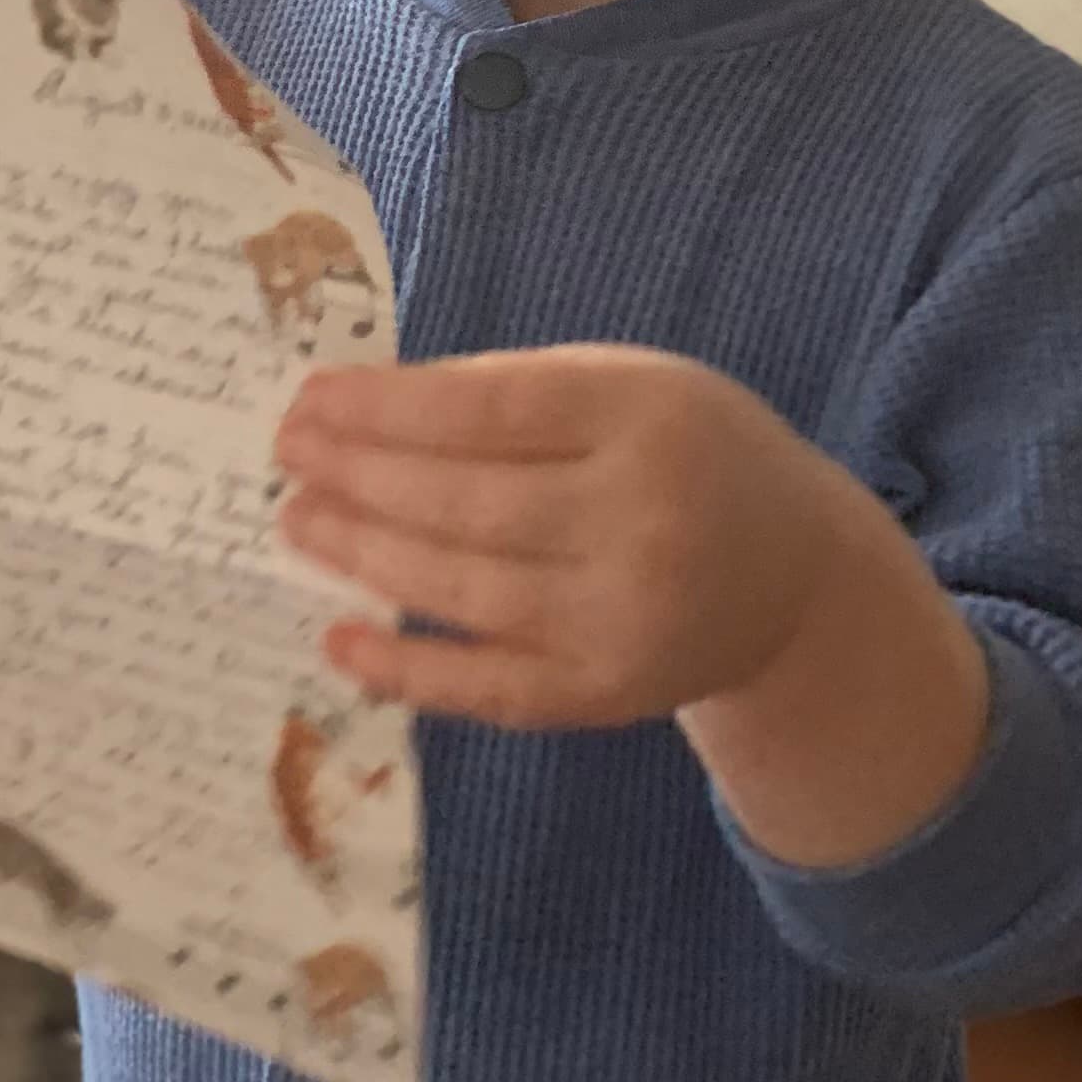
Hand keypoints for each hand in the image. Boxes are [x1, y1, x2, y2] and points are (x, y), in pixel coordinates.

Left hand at [275, 344, 833, 726]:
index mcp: (650, 421)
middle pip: (472, 503)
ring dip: (365, 557)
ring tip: (298, 520)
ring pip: (468, 591)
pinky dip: (406, 668)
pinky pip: (488, 688)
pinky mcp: (604, 694)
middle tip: (286, 454)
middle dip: (362, 476)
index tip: (311, 396)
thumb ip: (513, 390)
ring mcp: (625, 619)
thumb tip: (366, 403)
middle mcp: (645, 522)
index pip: (494, 412)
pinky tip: (337, 638)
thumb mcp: (628, 386)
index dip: (389, 406)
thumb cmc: (688, 456)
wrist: (795, 580)